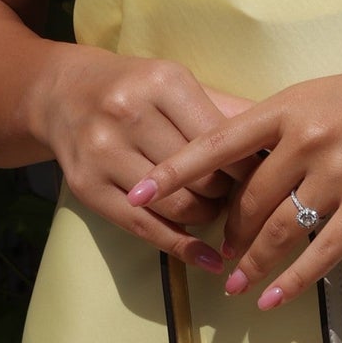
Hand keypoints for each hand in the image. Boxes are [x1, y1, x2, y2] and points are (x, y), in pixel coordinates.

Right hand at [31, 44, 257, 272]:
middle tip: (241, 199)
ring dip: (208, 217)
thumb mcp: (177, 85)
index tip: (267, 179)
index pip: (222, 139)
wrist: (61, 94)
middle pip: (203, 175)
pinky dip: (183, 248)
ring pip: (177, 205)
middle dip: (230, 195)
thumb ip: (227, 111)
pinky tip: (208, 259)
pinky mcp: (88, 187)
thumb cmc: (135, 90)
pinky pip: (144, 228)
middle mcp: (130, 113)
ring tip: (215, 212)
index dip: (250, 167)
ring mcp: (104, 151)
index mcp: (163, 83)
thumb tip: (280, 142)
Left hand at [125, 44, 341, 308]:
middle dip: (229, 233)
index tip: (136, 194)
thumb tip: (237, 163)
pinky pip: (323, 252)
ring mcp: (338, 173)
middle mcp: (306, 139)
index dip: (173, 173)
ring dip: (252, 264)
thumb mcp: (320, 97)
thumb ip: (279, 129)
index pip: (215, 144)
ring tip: (235, 287)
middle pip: (249, 200)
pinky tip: (273, 300)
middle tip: (216, 254)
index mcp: (287, 107)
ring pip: (279, 231)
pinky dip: (293, 281)